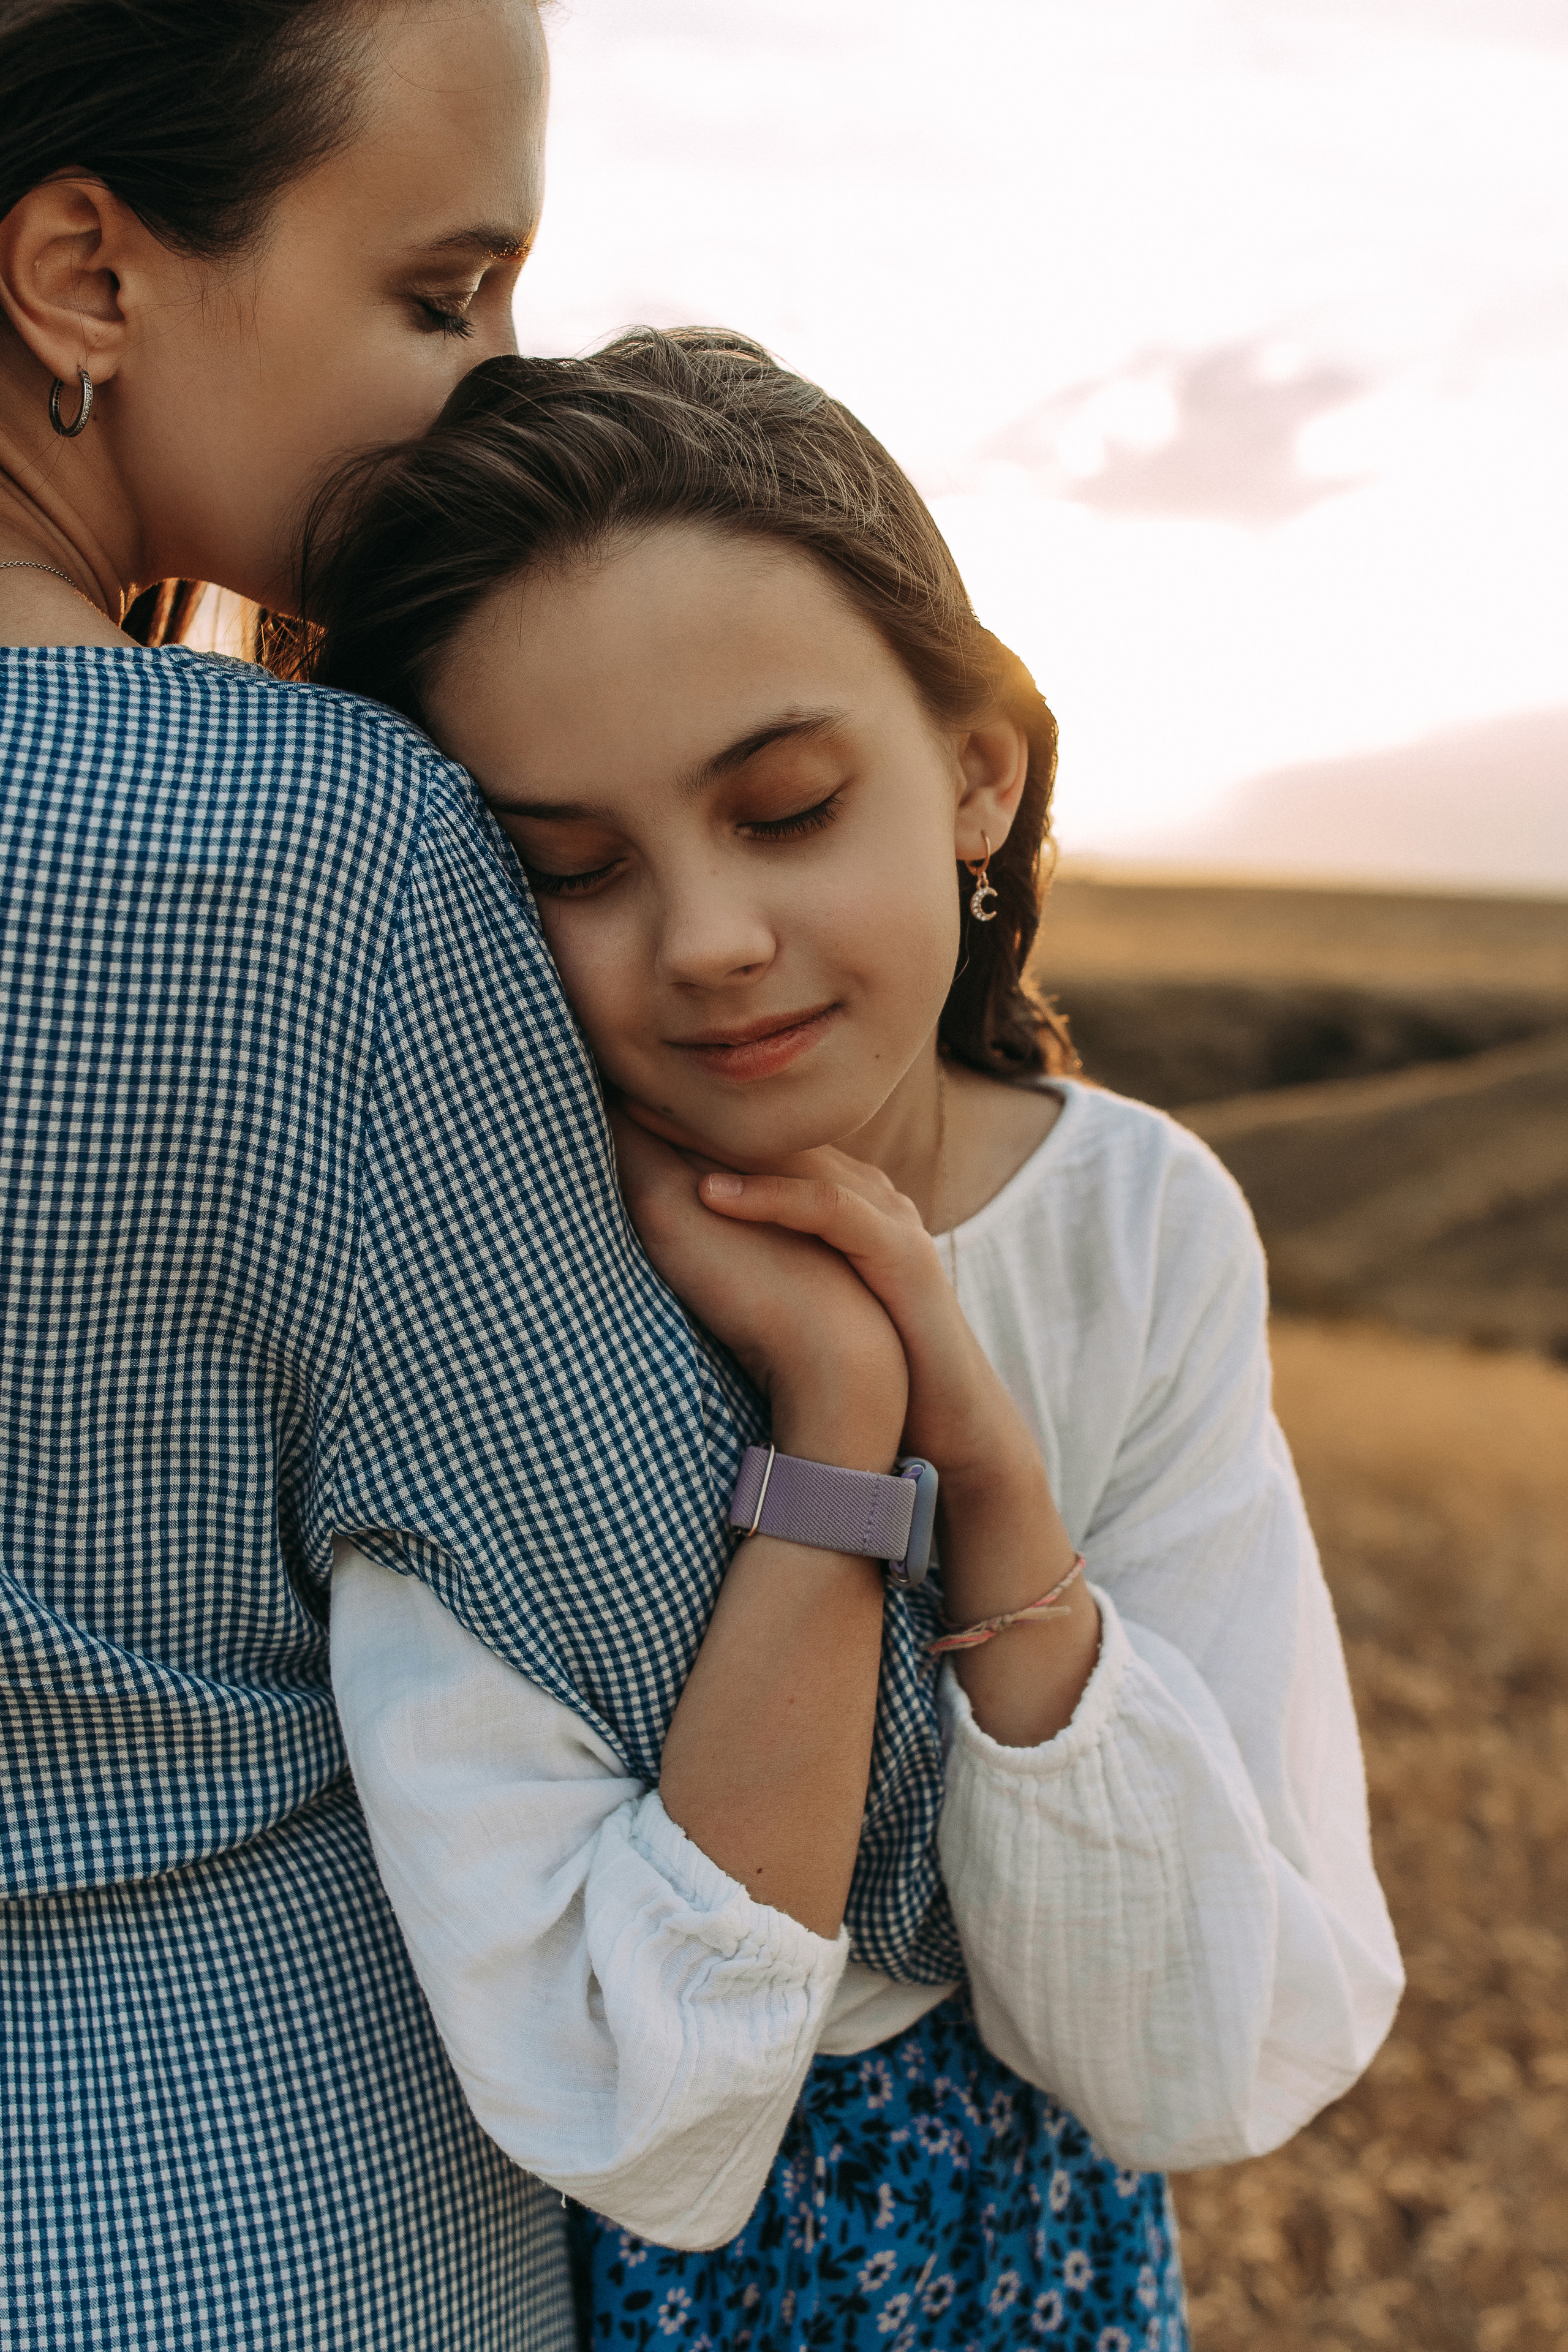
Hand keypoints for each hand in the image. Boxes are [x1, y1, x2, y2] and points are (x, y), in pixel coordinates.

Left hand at [625, 1113, 1025, 1494]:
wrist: (949, 1418)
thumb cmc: (873, 1370)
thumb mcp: (804, 1305)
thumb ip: (767, 1272)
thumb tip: (695, 1264)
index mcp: (848, 1203)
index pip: (766, 1145)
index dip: (698, 1127)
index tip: (628, 1112)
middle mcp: (872, 1196)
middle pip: (776, 1135)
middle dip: (699, 1114)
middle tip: (627, 1094)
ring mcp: (890, 1218)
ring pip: (797, 1156)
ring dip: (718, 1138)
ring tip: (651, 1122)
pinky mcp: (899, 1253)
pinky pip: (829, 1208)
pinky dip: (768, 1195)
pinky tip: (710, 1192)